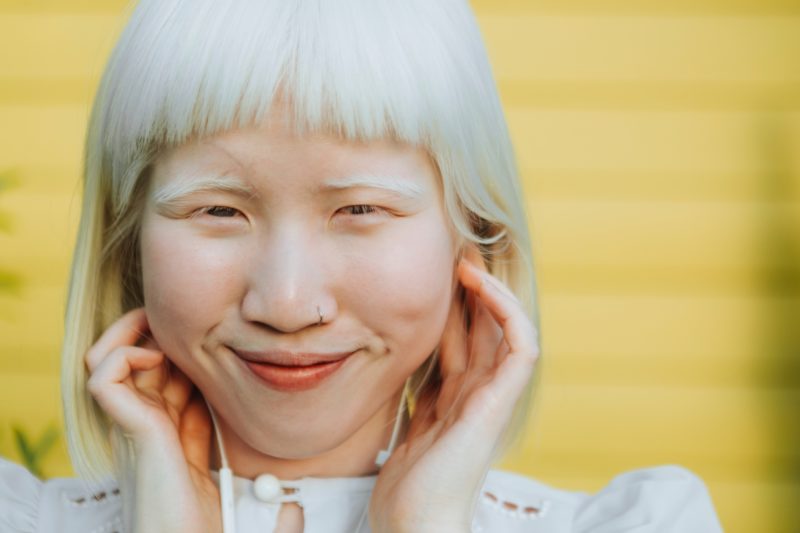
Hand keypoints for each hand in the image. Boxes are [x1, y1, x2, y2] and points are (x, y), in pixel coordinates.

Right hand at [85, 308, 221, 532]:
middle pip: (126, 354)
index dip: (170, 342)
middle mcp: (139, 418)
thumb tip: (215, 382)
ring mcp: (131, 421)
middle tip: (180, 323)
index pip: (151, 366)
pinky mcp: (132, 427)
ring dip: (128, 331)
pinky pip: (102, 376)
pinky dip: (124, 354)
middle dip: (151, 328)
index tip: (200, 335)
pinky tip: (156, 359)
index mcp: (156, 422)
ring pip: (102, 356)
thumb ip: (200, 418)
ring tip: (160, 332)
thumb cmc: (202, 510)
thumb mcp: (206, 448)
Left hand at [368, 251, 539, 532]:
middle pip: (483, 325)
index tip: (434, 267)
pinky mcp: (497, 402)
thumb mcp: (409, 423)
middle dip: (472, 285)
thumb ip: (419, 394)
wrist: (415, 525)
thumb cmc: (408, 486)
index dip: (452, 301)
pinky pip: (519, 348)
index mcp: (457, 394)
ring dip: (492, 288)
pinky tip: (482, 285)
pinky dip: (508, 312)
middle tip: (456, 244)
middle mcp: (478, 390)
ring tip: (469, 254)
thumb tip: (405, 359)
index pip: (461, 335)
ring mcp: (491, 395)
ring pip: (505, 327)